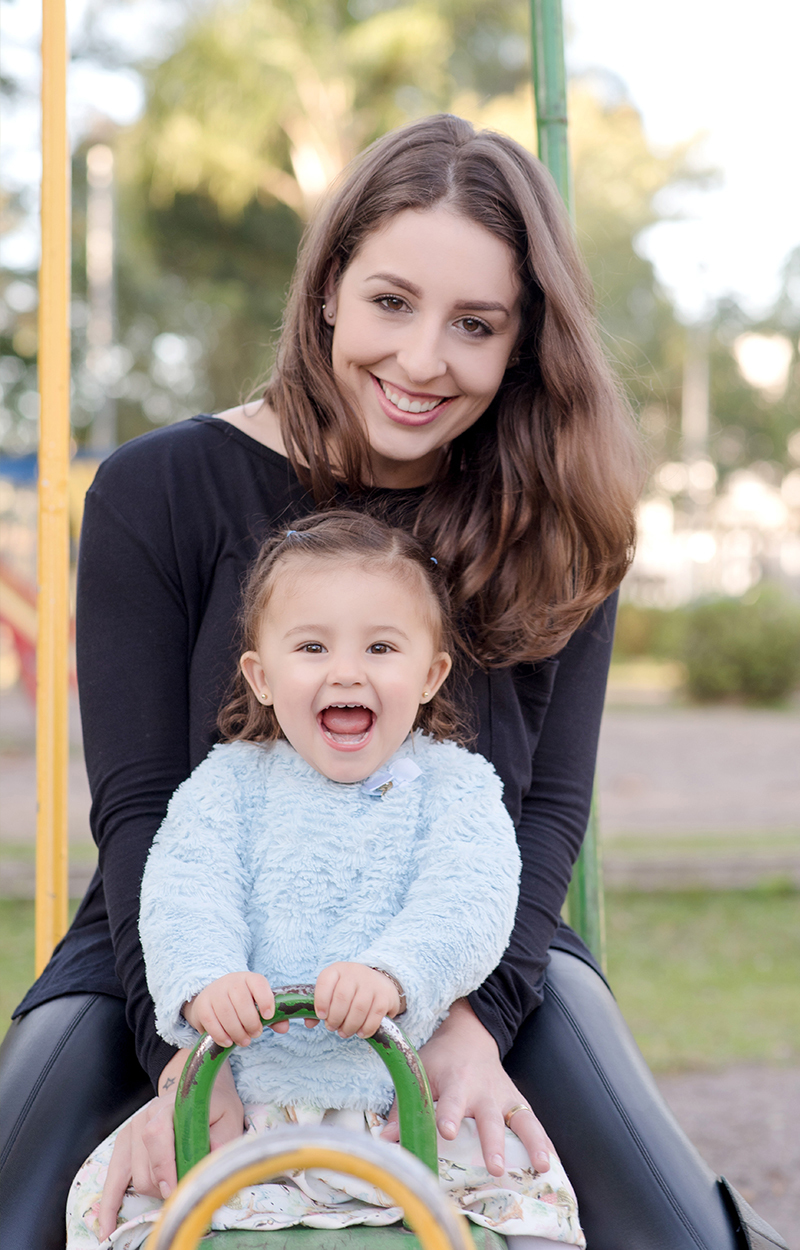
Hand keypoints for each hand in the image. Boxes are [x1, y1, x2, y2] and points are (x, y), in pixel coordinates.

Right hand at [98, 1050, 242, 1239]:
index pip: (157, 1134)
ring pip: (133, 1177)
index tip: (173, 1190)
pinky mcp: (124, 1144)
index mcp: (172, 1105)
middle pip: (145, 1165)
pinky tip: (107, 1228)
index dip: (163, 1166)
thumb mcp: (227, 1118)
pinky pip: (112, 1179)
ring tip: (172, 1189)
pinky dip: (109, 1204)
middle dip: (164, 1186)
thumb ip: (221, 1139)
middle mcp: (147, 1115)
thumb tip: (211, 1162)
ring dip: (152, 1192)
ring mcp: (132, 1129)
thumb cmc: (213, 1108)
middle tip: (185, 1188)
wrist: (195, 1092)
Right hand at [183, 971, 284, 1046]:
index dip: (265, 1000)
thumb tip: (284, 1028)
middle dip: (251, 1022)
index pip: (259, 983)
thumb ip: (274, 1016)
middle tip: (256, 1034)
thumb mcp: (257, 1004)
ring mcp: (215, 992)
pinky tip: (228, 1042)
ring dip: (237, 1031)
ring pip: (226, 1013)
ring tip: (244, 1041)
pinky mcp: (202, 1006)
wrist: (211, 996)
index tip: (268, 1016)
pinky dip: (221, 1035)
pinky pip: (211, 1022)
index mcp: (249, 978)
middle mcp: (231, 981)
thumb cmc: (241, 1003)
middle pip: (242, 1001)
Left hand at [315, 962, 400, 1038]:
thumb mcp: (332, 991)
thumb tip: (309, 1023)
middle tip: (333, 1028)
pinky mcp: (384, 995)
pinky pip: (375, 1015)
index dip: (320, 1001)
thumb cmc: (349, 989)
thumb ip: (320, 1006)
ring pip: (359, 1008)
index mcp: (337, 970)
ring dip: (349, 1026)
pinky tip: (361, 1033)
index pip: (325, 981)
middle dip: (335, 1018)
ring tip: (345, 1032)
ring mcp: (371, 982)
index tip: (321, 1016)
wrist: (378, 980)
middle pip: (342, 998)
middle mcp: (354, 972)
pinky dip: (366, 1028)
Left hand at [380, 998, 553, 1177]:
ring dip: (531, 1143)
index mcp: (455, 1083)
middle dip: (492, 1142)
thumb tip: (386, 1143)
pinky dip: (545, 1144)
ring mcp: (504, 1097)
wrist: (469, 1036)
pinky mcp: (517, 1103)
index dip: (448, 1116)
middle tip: (495, 1166)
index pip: (451, 1101)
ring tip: (540, 1167)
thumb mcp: (419, 1075)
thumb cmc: (440, 1061)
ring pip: (521, 1120)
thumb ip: (404, 1109)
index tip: (446, 1131)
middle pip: (488, 1118)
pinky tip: (554, 1165)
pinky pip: (534, 1124)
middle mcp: (482, 1092)